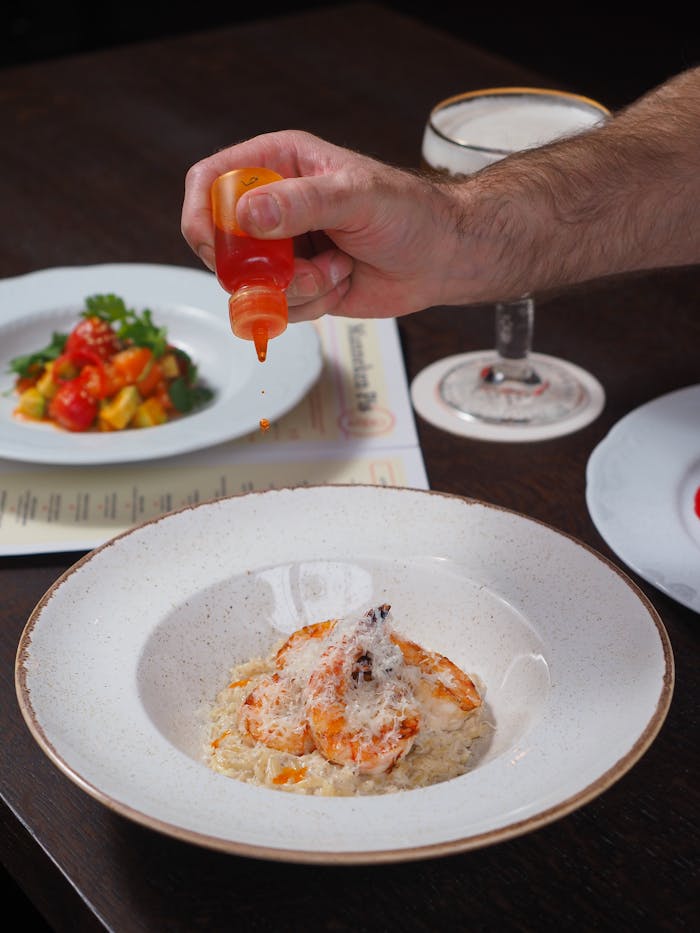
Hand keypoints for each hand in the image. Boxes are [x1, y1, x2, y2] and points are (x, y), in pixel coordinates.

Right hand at [181, 130, 469, 321]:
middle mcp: (273, 206)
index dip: (201, 214)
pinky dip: (311, 304)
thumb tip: (246, 215)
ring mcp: (283, 249)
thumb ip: (302, 203)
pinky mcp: (297, 285)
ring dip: (296, 288)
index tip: (212, 246)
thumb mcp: (356, 197)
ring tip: (339, 267)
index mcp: (278, 163)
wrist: (441, 257)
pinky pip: (279, 307)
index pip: (212, 181)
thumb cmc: (408, 213)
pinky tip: (342, 281)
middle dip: (254, 267)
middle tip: (291, 271)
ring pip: (251, 284)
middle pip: (221, 243)